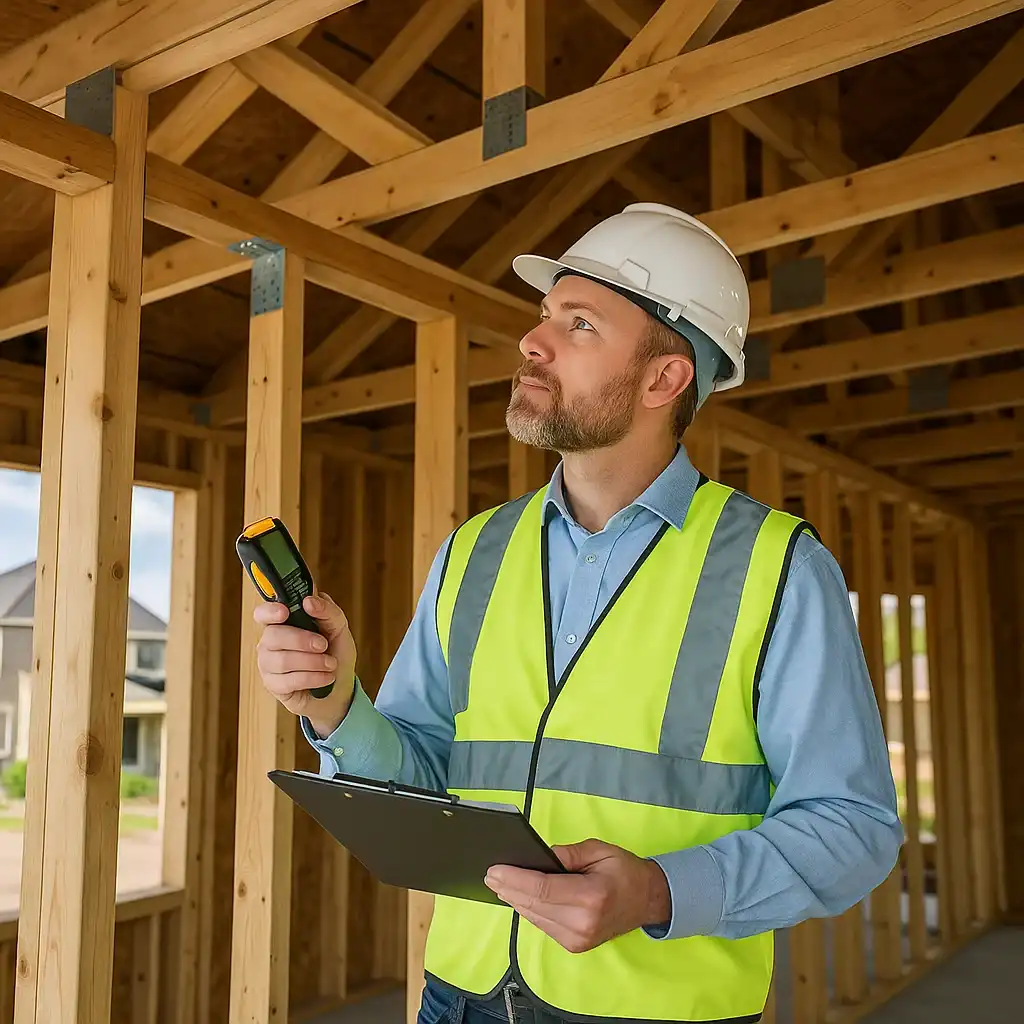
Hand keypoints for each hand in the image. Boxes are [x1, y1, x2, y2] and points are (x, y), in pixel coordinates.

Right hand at [254, 591, 356, 737]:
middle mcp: (270, 641)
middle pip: (273, 636)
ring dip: (313, 662)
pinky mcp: (273, 686)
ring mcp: (268, 664)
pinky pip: (288, 681)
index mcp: (283, 622)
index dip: (269, 611)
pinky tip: (325, 678)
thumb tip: (309, 601)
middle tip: (323, 645)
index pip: (263, 613)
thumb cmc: (335, 653)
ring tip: (330, 664)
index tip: (285, 612)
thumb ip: (327, 610)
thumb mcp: (339, 628)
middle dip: (302, 640)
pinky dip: (313, 678)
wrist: (340, 687)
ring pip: (281, 660)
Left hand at [484, 839, 670, 953]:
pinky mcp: (575, 945)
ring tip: (498, 884)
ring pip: (535, 918)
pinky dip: (529, 910)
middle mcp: (582, 923)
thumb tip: (538, 856)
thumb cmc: (625, 871)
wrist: (648, 901)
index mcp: (591, 897)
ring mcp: (578, 939)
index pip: (542, 889)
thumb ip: (567, 854)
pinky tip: (518, 897)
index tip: (495, 870)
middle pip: (534, 905)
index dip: (515, 879)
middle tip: (490, 875)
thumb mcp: (599, 850)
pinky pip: (543, 925)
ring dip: (515, 900)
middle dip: (508, 889)